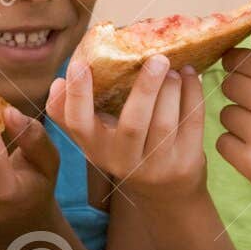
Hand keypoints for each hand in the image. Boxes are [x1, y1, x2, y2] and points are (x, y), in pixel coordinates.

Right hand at [47, 55, 205, 203]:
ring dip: (172, 89)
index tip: (78, 64)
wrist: (164, 191)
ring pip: (166, 124)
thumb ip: (72, 113)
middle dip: (145, 89)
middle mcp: (124, 160)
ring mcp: (157, 164)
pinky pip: (192, 123)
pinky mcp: (186, 162)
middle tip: (157, 58)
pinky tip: (189, 75)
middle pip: (133, 125)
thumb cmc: (124, 149)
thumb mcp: (95, 138)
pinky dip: (193, 94)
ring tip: (173, 67)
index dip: (77, 96)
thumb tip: (58, 82)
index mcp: (96, 148)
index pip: (79, 124)